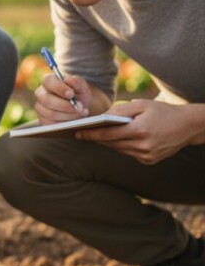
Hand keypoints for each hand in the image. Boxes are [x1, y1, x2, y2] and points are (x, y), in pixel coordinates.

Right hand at [34, 73, 90, 123]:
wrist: (79, 107)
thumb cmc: (78, 94)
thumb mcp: (81, 86)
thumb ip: (77, 82)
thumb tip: (68, 80)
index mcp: (48, 81)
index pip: (48, 81)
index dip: (59, 88)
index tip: (71, 94)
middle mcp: (41, 93)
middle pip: (47, 100)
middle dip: (65, 105)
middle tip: (79, 107)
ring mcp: (40, 107)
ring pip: (50, 113)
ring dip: (68, 115)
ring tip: (80, 113)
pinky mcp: (43, 120)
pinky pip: (51, 124)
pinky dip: (65, 123)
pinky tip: (74, 120)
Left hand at [76, 100, 200, 163]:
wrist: (188, 126)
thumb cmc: (163, 112)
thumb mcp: (142, 105)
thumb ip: (120, 110)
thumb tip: (100, 117)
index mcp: (140, 130)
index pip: (108, 135)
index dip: (90, 134)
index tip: (76, 133)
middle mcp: (143, 146)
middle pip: (111, 143)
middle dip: (97, 138)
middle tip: (81, 133)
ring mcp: (146, 156)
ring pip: (119, 149)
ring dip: (108, 143)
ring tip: (94, 135)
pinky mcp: (149, 161)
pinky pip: (128, 153)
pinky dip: (122, 146)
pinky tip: (116, 140)